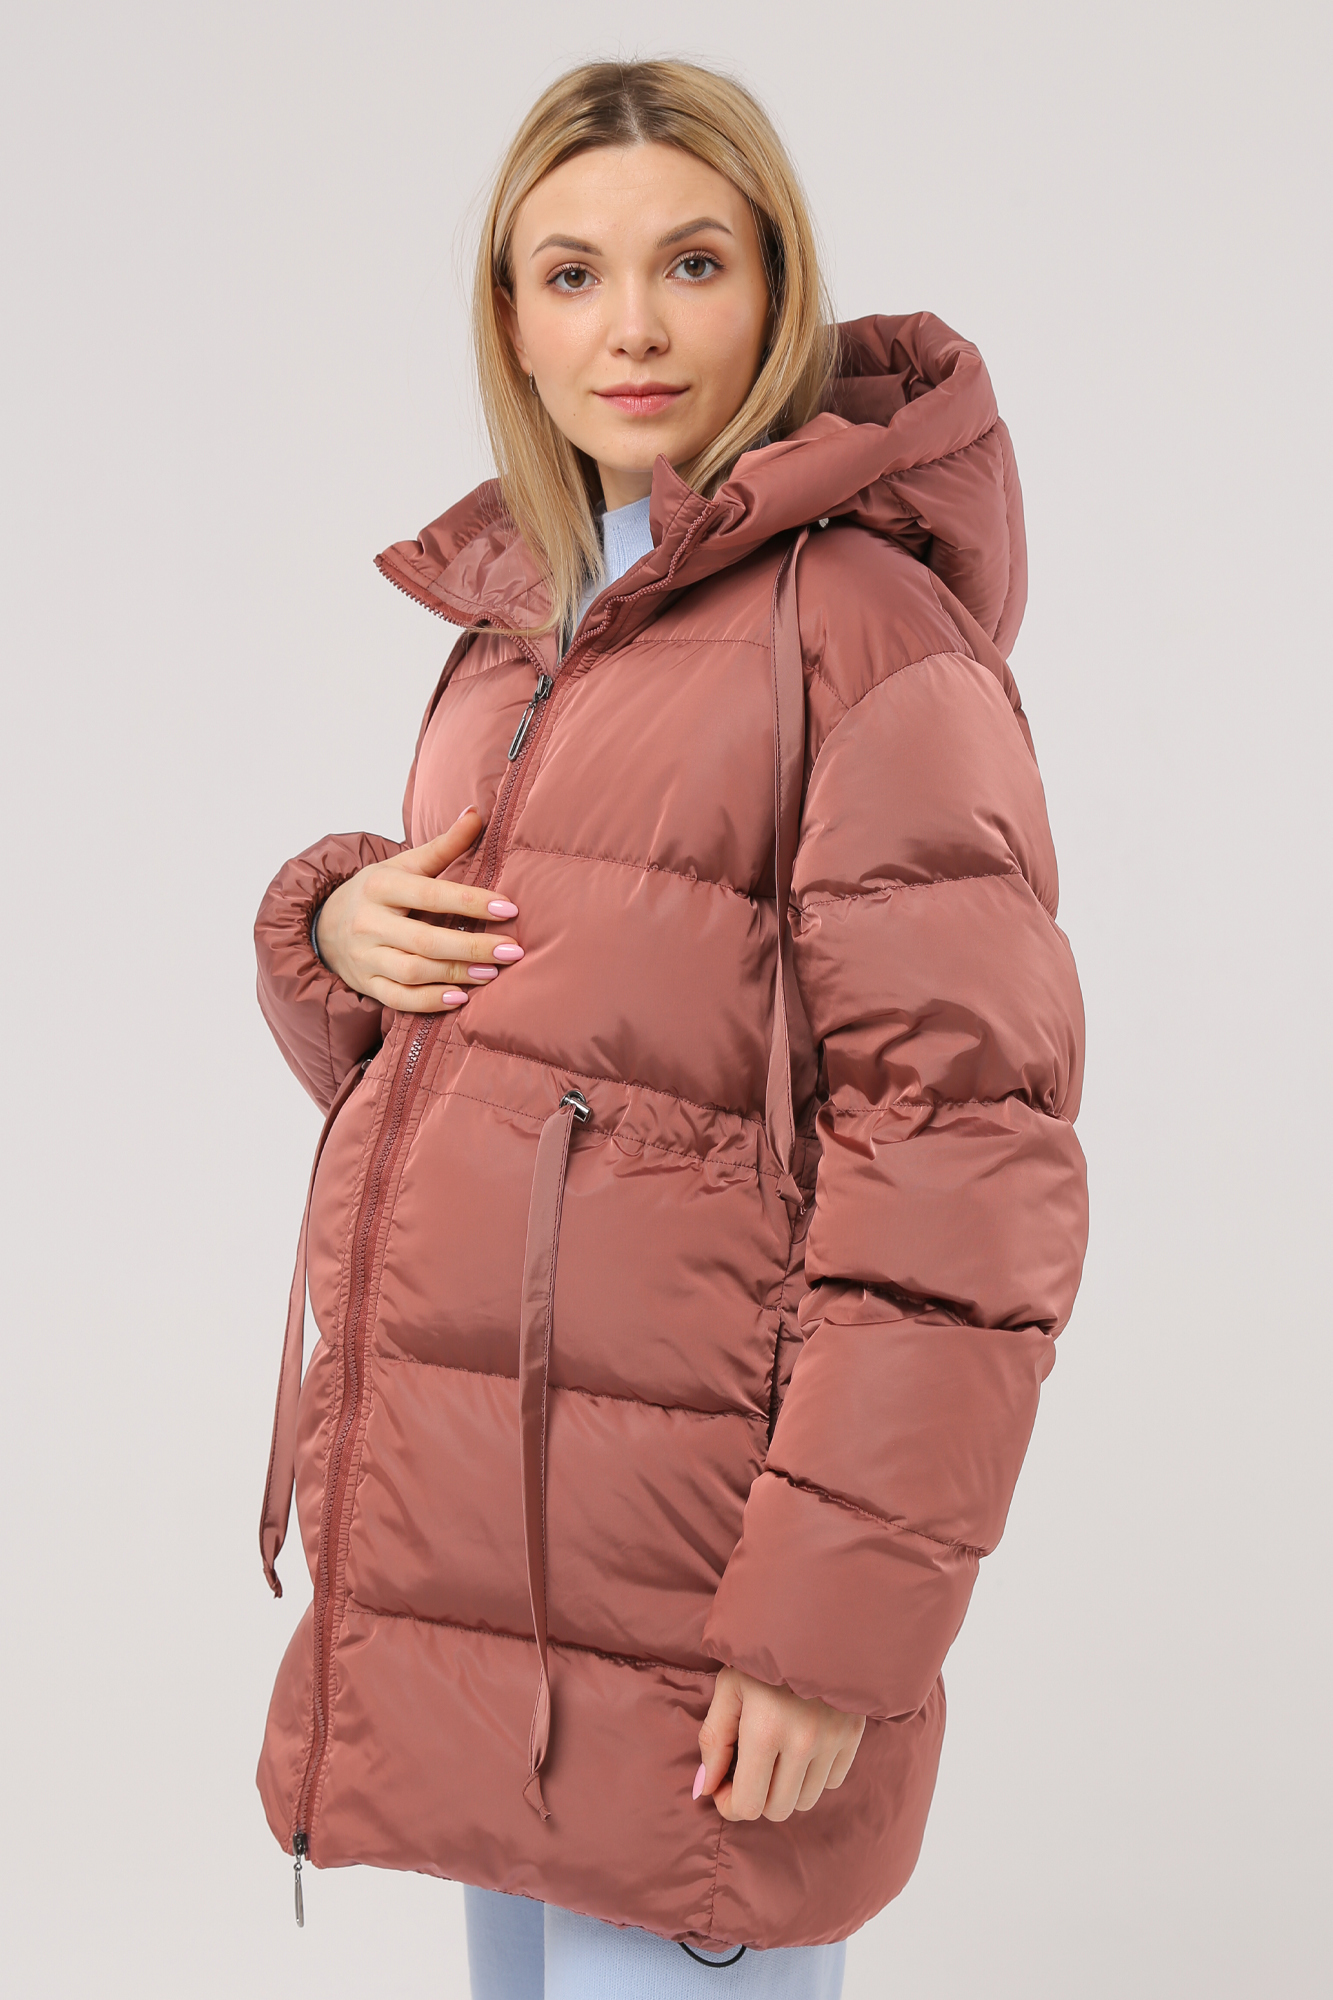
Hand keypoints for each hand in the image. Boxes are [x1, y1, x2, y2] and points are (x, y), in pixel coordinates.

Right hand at [314, 808, 523, 1012]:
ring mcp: (365, 957)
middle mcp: (369, 922)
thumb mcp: (403, 864)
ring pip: (413, 972)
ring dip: (456, 975)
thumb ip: (443, 845)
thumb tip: (477, 813)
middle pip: (424, 940)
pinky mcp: (367, 984)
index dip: (471, 902)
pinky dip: (430, 1002)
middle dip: (472, 947)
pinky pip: (400, 998)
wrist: (324, 925)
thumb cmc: (377, 892)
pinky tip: (460, 999)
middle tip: (512, 950)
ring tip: (493, 973)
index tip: (509, 908)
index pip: (430, 894)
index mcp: (381, 886)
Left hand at [694, 1667, 864, 1821]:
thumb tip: (705, 1788)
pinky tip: (800, 1747)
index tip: (722, 1787)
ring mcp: (833, 1741)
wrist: (816, 1619)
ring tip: (774, 1756)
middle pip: (777, 1809)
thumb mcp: (728, 1687)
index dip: (729, 1804)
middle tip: (746, 1771)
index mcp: (765, 1730)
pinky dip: (813, 1775)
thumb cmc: (762, 1651)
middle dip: (755, 1798)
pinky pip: (832, 1782)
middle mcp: (803, 1742)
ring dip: (785, 1788)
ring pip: (806, 1800)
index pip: (748, 1805)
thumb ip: (713, 1740)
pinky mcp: (853, 1735)